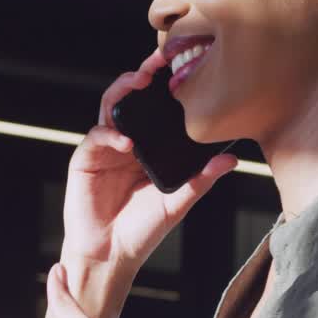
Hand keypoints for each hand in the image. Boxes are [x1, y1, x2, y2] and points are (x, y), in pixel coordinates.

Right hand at [57, 48, 237, 317]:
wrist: (112, 256)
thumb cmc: (143, 230)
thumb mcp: (178, 202)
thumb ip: (201, 179)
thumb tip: (232, 159)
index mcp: (147, 146)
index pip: (155, 106)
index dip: (164, 84)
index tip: (180, 63)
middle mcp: (125, 141)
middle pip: (130, 97)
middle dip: (141, 75)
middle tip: (157, 61)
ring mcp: (104, 148)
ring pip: (109, 107)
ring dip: (122, 91)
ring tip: (138, 83)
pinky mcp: (85, 159)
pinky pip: (96, 138)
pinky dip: (111, 135)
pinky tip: (126, 142)